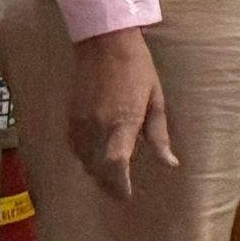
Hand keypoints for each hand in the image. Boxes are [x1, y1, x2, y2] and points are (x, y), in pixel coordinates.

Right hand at [67, 27, 176, 197]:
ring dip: (96, 172)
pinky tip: (95, 156)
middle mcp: (97, 126)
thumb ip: (159, 135)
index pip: (116, 164)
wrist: (104, 43)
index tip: (126, 197)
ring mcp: (80, 122)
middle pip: (98, 169)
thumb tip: (170, 163)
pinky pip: (74, 148)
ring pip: (84, 161)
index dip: (120, 185)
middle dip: (109, 184)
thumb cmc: (138, 69)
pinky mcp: (69, 117)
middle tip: (120, 191)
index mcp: (123, 121)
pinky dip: (85, 157)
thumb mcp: (156, 99)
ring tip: (110, 176)